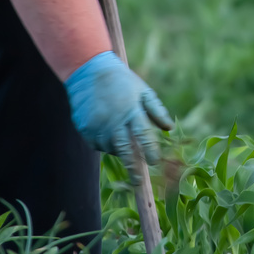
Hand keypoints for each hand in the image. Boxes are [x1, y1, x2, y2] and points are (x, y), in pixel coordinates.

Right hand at [64, 51, 174, 176]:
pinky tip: (107, 130)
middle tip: (139, 182)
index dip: (150, 151)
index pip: (144, 136)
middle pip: (125, 150)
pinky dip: (105, 143)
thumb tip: (169, 129)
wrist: (88, 71)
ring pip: (111, 149)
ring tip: (121, 135)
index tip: (155, 162)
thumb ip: (156, 110)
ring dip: (119, 150)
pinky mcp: (85, 129)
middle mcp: (113, 121)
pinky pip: (97, 144)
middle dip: (133, 168)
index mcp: (131, 111)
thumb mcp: (142, 91)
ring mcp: (97, 126)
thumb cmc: (121, 81)